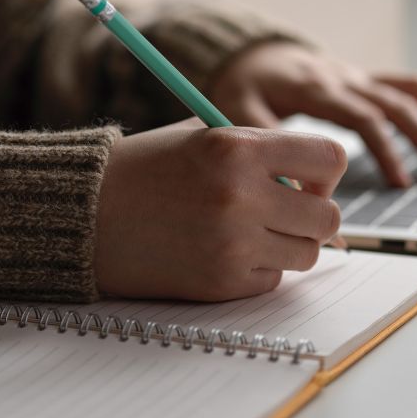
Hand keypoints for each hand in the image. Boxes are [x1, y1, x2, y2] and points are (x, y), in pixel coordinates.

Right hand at [94, 118, 346, 300]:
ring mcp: (233, 244)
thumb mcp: (204, 135)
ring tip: (252, 230)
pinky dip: (258, 268)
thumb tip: (317, 182)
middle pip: (328, 217)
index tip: (307, 179)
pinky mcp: (221, 282)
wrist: (85, 215)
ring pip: (307, 254)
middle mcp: (241, 196)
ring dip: (289, 243)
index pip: (331, 158)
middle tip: (285, 210)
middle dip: (313, 214)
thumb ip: (263, 150)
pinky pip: (272, 279)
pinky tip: (224, 250)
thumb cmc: (146, 169)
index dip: (325, 171)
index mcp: (239, 147)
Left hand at [209, 42, 416, 186]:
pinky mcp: (361, 79)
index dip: (387, 150)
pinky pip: (403, 84)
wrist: (247, 53)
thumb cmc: (242, 87)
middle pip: (398, 105)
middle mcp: (343, 78)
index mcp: (317, 88)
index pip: (364, 118)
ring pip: (407, 95)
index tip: (401, 184)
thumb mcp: (241, 114)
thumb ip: (268, 155)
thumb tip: (298, 203)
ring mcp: (356, 76)